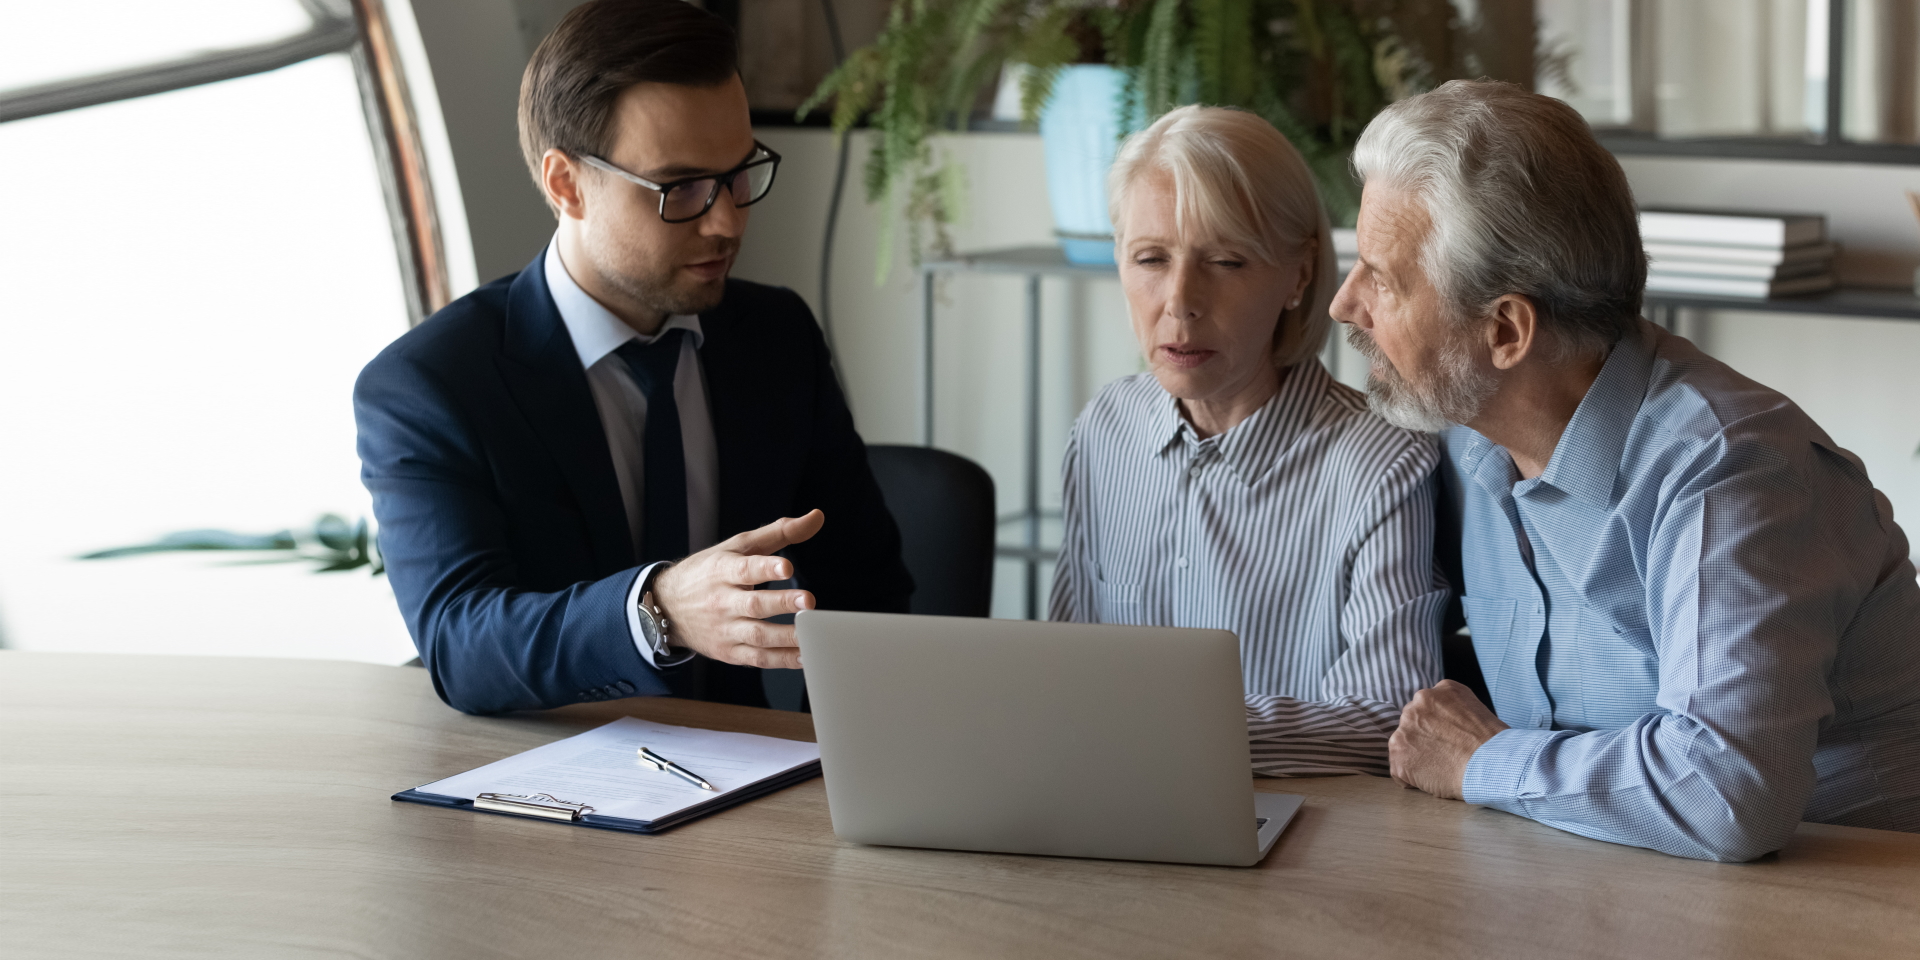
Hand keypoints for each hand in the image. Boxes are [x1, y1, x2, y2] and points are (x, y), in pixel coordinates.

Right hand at [651, 510, 824, 669]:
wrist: (667, 606)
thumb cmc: (709, 572)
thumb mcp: (738, 546)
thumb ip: (779, 532)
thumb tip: (816, 517)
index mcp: (722, 571)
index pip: (744, 569)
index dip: (766, 568)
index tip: (787, 567)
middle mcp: (722, 601)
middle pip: (753, 604)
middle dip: (781, 603)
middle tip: (808, 601)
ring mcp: (725, 629)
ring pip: (757, 636)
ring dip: (786, 637)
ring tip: (812, 634)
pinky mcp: (728, 652)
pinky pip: (758, 658)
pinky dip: (782, 660)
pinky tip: (804, 656)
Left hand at [1389, 680, 1508, 799]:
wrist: (1492, 764)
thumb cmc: (1494, 746)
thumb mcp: (1476, 710)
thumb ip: (1453, 712)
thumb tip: (1444, 727)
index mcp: (1440, 691)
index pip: (1429, 708)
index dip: (1438, 727)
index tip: (1450, 740)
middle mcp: (1418, 704)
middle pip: (1413, 724)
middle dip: (1424, 739)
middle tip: (1446, 755)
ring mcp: (1405, 728)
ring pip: (1404, 745)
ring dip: (1417, 757)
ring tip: (1441, 769)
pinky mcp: (1399, 753)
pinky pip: (1399, 770)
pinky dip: (1411, 779)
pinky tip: (1433, 780)